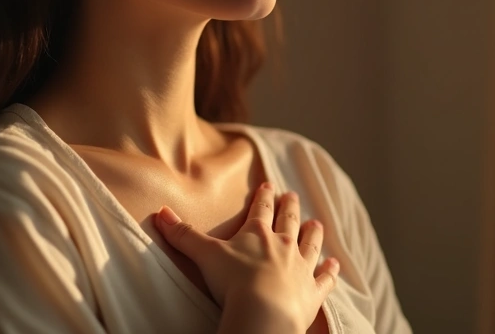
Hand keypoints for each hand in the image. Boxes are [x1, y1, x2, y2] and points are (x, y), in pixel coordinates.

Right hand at [154, 182, 339, 331]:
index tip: (269, 185)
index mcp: (258, 234)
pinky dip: (330, 272)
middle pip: (288, 222)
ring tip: (316, 223)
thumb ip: (183, 235)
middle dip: (290, 208)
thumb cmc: (234, 280)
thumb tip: (160, 212)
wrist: (263, 310)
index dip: (264, 196)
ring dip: (313, 234)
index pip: (261, 209)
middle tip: (293, 196)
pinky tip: (335, 265)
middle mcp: (284, 246)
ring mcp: (301, 268)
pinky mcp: (312, 292)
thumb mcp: (204, 254)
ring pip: (311, 245)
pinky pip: (325, 280)